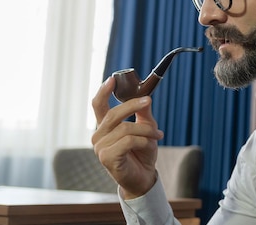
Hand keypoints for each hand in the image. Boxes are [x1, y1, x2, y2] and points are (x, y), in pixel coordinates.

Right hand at [91, 76, 163, 198]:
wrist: (144, 176)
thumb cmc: (141, 152)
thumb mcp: (146, 128)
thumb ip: (143, 113)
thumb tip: (146, 97)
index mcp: (105, 127)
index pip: (98, 106)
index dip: (103, 91)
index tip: (112, 79)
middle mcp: (99, 136)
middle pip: (113, 114)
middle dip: (133, 105)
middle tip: (148, 101)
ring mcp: (100, 148)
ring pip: (125, 128)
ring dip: (146, 130)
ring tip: (158, 135)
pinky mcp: (107, 158)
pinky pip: (128, 141)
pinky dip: (143, 141)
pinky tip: (150, 145)